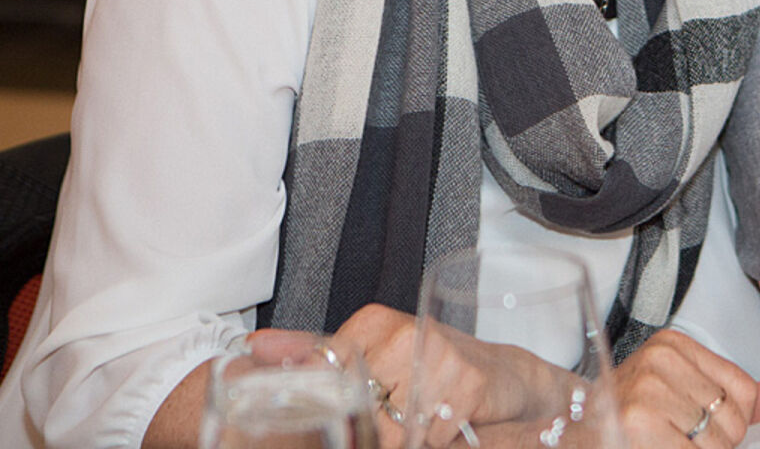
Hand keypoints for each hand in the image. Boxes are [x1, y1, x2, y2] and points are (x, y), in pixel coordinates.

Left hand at [332, 304, 566, 447]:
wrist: (503, 375)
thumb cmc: (433, 367)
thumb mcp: (371, 353)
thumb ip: (311, 350)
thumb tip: (255, 346)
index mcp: (373, 322)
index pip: (328, 378)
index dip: (337, 409)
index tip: (349, 413)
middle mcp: (405, 332)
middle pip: (358, 412)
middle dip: (373, 429)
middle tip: (396, 416)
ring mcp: (438, 355)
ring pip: (391, 431)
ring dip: (405, 437)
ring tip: (420, 420)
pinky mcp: (468, 382)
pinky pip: (429, 436)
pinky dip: (436, 439)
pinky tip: (445, 422)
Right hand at [614, 328, 759, 447]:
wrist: (569, 435)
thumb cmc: (620, 417)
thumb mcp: (678, 394)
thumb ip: (731, 396)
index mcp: (672, 345)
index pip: (741, 389)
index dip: (726, 422)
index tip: (694, 426)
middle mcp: (660, 361)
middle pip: (732, 421)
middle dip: (710, 444)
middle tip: (672, 439)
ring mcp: (648, 392)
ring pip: (716, 445)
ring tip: (662, 443)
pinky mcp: (638, 422)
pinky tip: (657, 448)